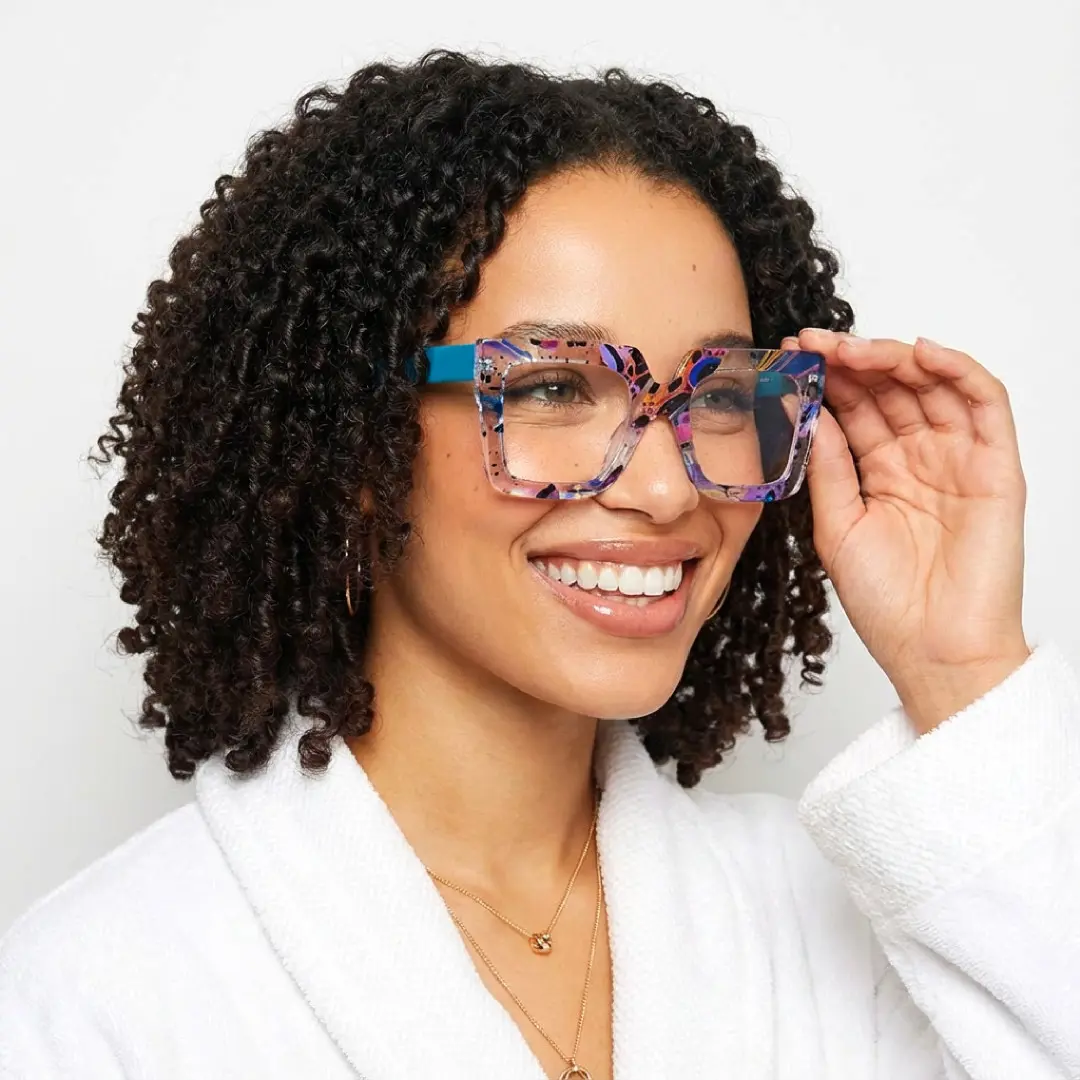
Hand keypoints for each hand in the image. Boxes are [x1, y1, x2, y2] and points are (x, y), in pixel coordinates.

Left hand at [784, 328, 1031, 733]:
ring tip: (851, 348)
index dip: (824, 380)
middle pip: (888, 390)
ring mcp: (958, 459)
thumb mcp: (838, 527)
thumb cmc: (887, 603)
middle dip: (850, 362)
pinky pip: (986, 405)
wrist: (933, 651)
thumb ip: (828, 469)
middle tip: (812, 344)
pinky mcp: (996, 468)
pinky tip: (920, 354)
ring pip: (931, 387)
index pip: (853, 409)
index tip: (788, 358)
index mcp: (879, 472)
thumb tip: (809, 413)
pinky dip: (958, 371)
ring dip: (893, 359)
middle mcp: (919, 458)